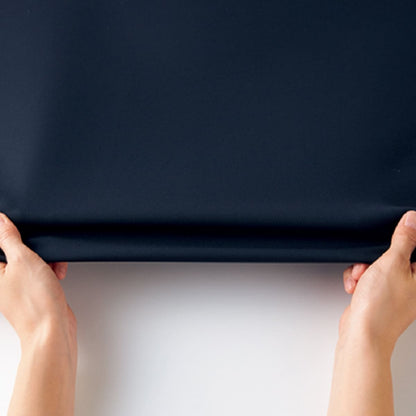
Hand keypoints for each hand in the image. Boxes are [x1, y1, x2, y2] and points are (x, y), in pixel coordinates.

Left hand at [0, 212, 76, 347]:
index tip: (22, 236)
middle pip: (14, 251)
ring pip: (30, 261)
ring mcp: (17, 287)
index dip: (10, 236)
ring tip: (52, 265)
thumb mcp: (22, 259)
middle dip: (32, 247)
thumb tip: (0, 220)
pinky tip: (57, 273)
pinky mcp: (33, 291)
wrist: (51, 328)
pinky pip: (40, 272)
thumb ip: (9, 238)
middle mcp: (1, 281)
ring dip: (45, 259)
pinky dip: (50, 270)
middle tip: (40, 249)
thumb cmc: (34, 301)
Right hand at [339, 210, 415, 352]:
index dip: (402, 243)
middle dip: (375, 258)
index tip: (388, 246)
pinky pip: (368, 278)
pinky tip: (356, 289)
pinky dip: (358, 281)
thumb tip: (412, 220)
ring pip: (377, 266)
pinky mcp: (379, 296)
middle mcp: (413, 286)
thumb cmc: (381, 307)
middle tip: (371, 266)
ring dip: (363, 270)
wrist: (362, 333)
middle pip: (394, 256)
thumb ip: (404, 240)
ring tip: (361, 280)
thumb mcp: (392, 263)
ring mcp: (396, 292)